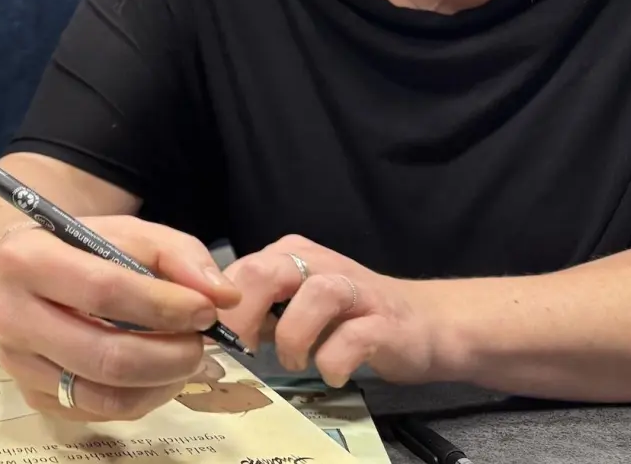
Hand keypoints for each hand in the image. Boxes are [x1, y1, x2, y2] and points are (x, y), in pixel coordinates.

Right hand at [0, 216, 242, 422]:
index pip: (103, 292)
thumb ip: (179, 255)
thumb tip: (222, 297)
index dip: (164, 306)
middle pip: (105, 355)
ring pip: (105, 393)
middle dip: (171, 354)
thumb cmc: (82, 248)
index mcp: (25, 259)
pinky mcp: (30, 395)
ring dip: (162, 381)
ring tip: (186, 358)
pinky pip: (99, 410)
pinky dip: (143, 397)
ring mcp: (16, 362)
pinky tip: (157, 373)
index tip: (206, 310)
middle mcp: (9, 315)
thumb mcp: (129, 233)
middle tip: (201, 342)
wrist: (26, 272)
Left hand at [220, 235, 443, 387]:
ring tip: (294, 362)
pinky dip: (335, 360)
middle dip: (242, 316)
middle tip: (241, 351)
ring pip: (313, 296)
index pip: (236, 271)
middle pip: (265, 272)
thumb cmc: (347, 318)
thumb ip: (255, 311)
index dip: (216, 308)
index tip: (209, 342)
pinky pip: (355, 336)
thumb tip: (205, 332)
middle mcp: (318, 264)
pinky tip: (331, 374)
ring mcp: (355, 289)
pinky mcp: (385, 320)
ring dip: (293, 337)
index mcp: (288, 257)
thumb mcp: (292, 307)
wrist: (425, 323)